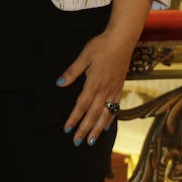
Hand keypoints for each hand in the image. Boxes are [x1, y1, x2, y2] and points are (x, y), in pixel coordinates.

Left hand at [57, 30, 133, 146]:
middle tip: (78, 142)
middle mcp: (105, 89)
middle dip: (85, 129)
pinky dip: (111, 118)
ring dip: (98, 128)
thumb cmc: (101, 45)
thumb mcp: (84, 56)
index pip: (81, 105)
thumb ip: (72, 72)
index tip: (67, 129)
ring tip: (92, 141)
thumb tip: (59, 83)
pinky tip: (107, 126)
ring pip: (106, 114)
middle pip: (93, 114)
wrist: (123, 39)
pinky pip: (116, 106)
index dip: (74, 118)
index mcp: (94, 82)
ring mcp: (114, 89)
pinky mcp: (120, 87)